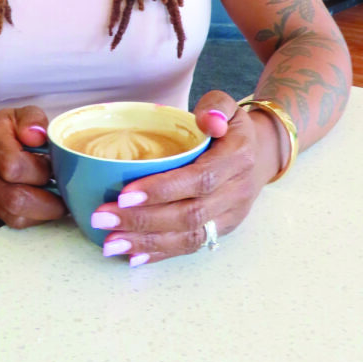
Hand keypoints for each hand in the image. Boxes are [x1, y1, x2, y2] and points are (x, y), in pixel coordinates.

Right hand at [0, 106, 66, 227]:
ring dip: (42, 212)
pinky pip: (9, 222)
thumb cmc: (2, 131)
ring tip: (55, 199)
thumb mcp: (20, 114)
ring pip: (12, 217)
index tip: (52, 167)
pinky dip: (31, 217)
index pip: (13, 165)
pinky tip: (40, 204)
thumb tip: (38, 137)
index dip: (39, 170)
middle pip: (13, 198)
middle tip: (63, 192)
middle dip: (46, 199)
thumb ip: (33, 120)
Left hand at [91, 92, 280, 265]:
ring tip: (110, 243)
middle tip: (103, 217)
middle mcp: (236, 192)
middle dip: (143, 220)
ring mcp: (230, 217)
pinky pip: (191, 246)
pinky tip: (132, 256)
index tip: (125, 193)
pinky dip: (160, 253)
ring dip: (147, 242)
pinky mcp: (221, 232)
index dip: (163, 189)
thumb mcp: (227, 106)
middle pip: (190, 214)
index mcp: (238, 158)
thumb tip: (207, 120)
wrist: (259, 156)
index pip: (200, 179)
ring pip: (189, 236)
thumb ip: (216, 105)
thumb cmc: (231, 128)